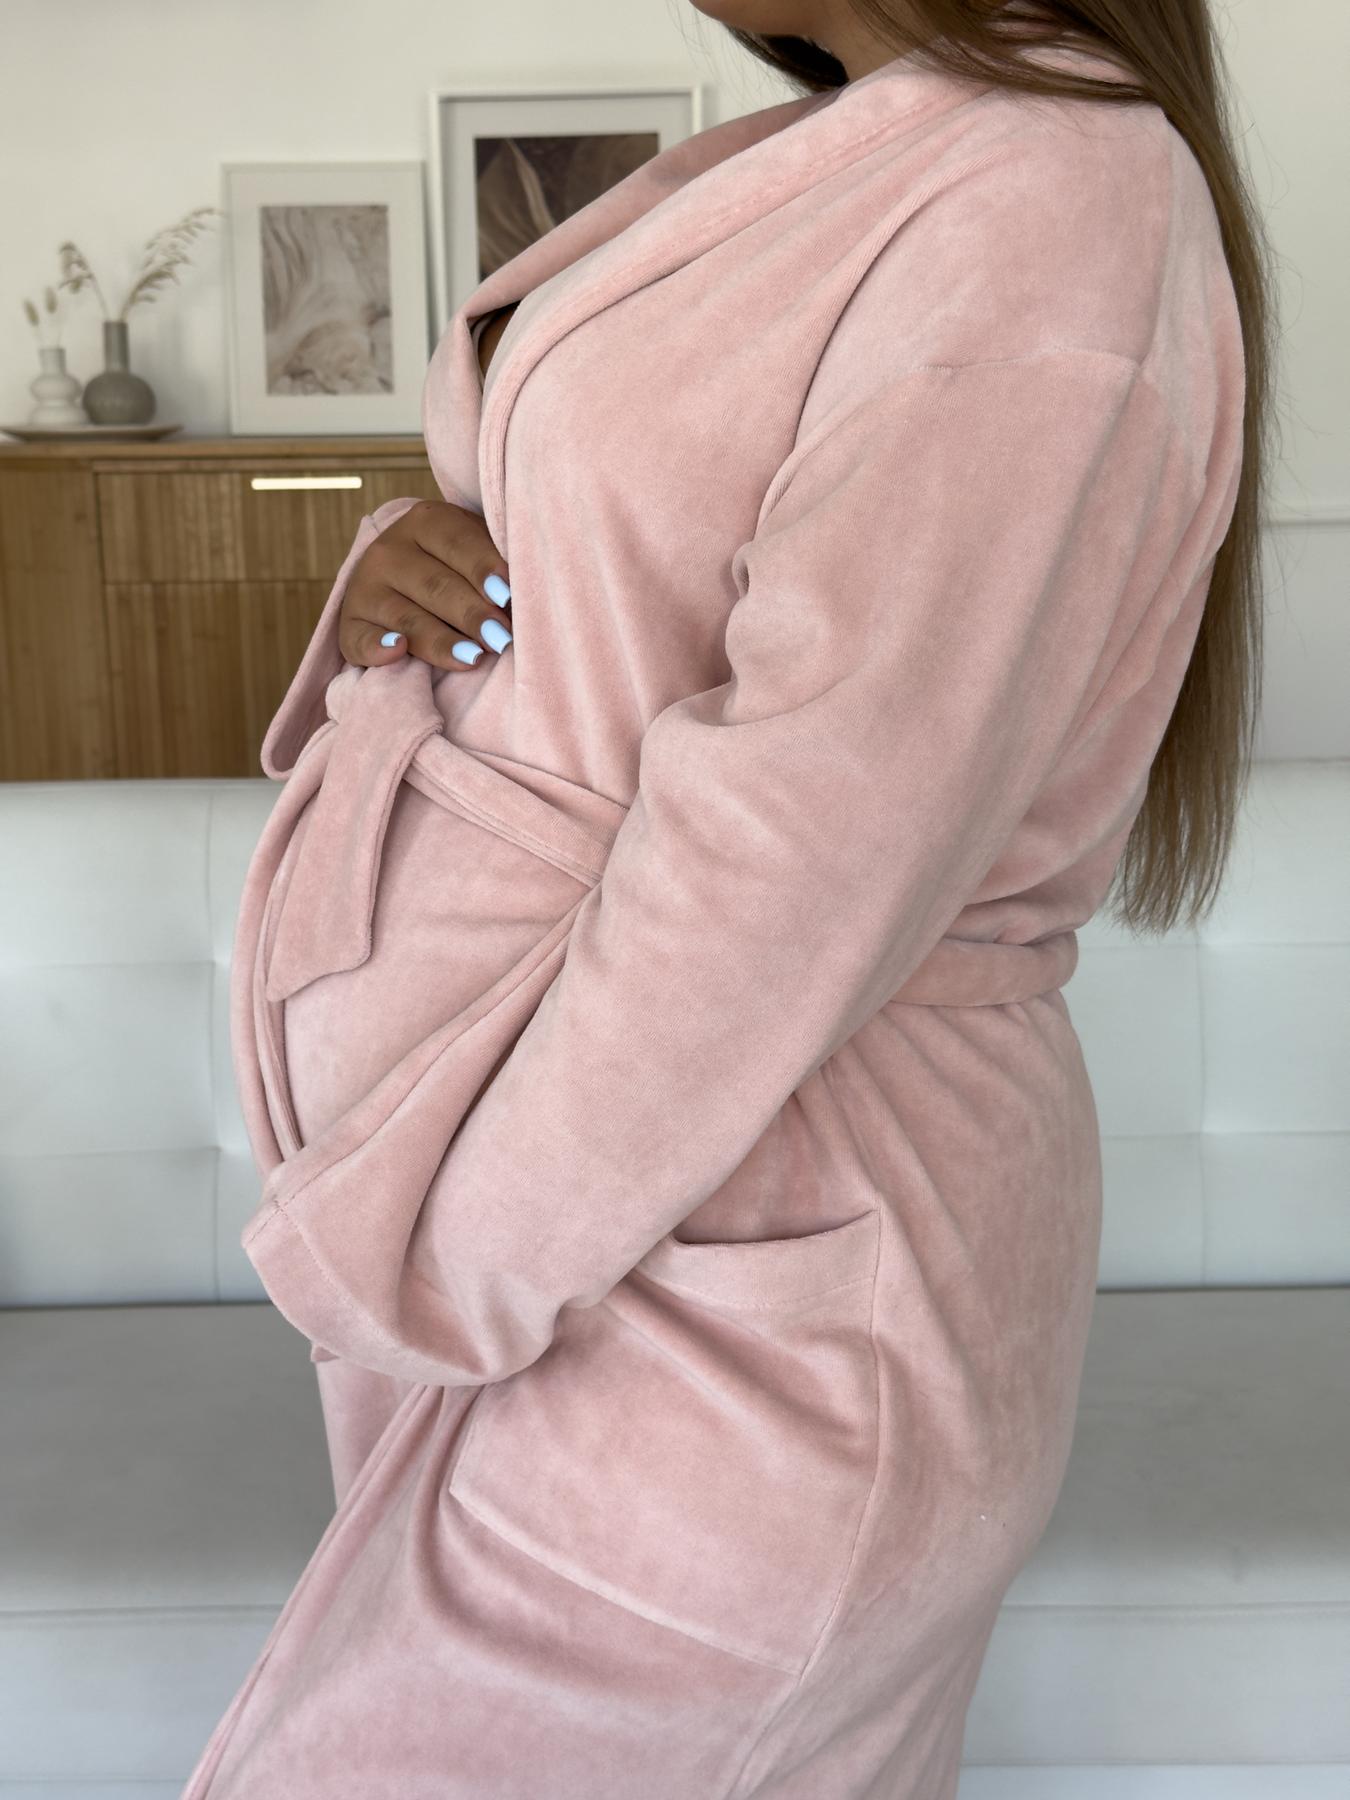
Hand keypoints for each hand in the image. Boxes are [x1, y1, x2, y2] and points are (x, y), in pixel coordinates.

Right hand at [337, 500, 513, 671]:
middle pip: (435, 585)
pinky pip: (361, 640)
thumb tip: (518, 601)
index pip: (457, 543)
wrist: (405, 580)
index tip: (508, 595)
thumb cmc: (460, 568)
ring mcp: (365, 587)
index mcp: (426, 521)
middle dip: (472, 614)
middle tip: (502, 639)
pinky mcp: (349, 624)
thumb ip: (497, 568)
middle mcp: (389, 549)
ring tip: (473, 658)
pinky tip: (397, 652)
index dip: (484, 569)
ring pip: (407, 618)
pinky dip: (377, 648)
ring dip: (441, 640)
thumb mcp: (478, 551)